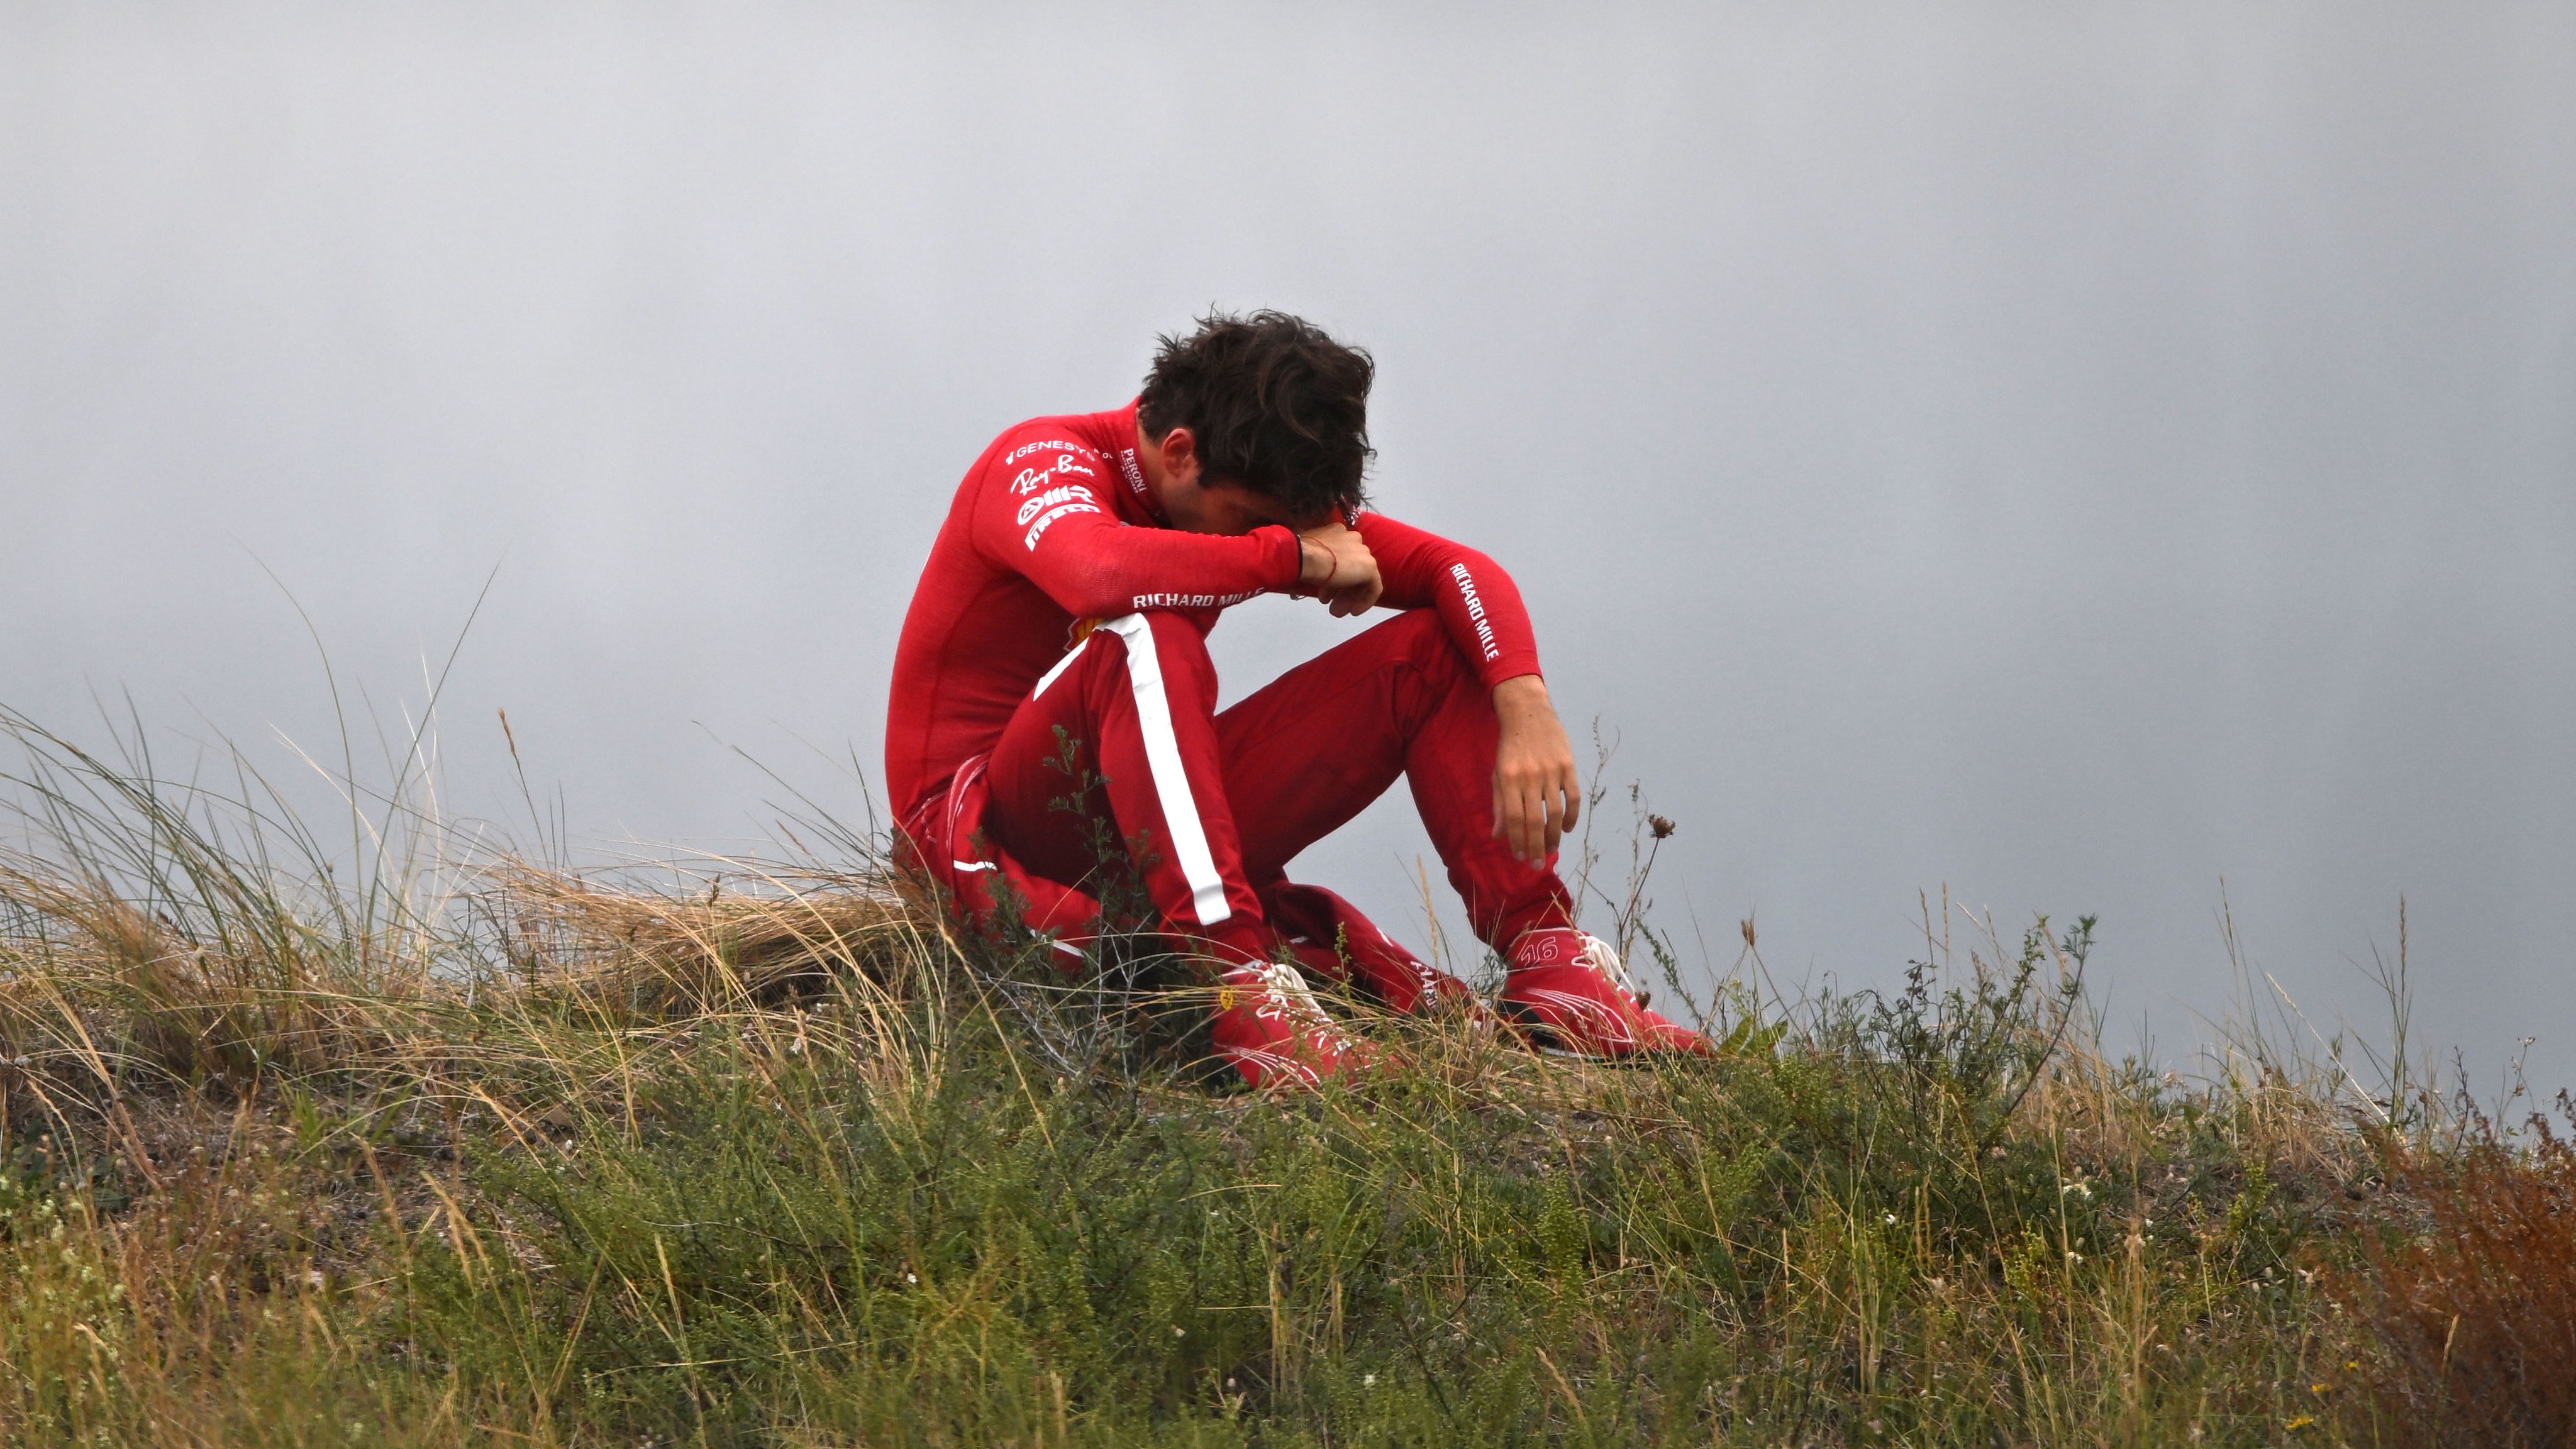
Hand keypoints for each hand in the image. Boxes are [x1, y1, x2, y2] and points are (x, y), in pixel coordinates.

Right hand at [1298, 521, 1382, 616]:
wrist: (1304, 558)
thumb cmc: (1299, 557)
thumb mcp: (1308, 559)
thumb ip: (1318, 565)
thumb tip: (1318, 580)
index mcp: (1337, 532)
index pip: (1341, 558)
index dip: (1333, 579)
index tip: (1325, 594)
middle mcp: (1353, 539)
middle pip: (1352, 569)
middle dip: (1341, 591)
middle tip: (1332, 606)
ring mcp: (1363, 552)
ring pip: (1361, 579)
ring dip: (1349, 597)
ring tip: (1337, 612)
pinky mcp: (1370, 567)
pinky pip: (1374, 587)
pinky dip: (1365, 601)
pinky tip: (1353, 611)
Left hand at [1490, 675, 1579, 862]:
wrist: (1528, 713)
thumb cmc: (1509, 747)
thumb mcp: (1497, 773)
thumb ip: (1499, 805)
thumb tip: (1497, 836)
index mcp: (1508, 779)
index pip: (1514, 819)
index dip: (1517, 841)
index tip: (1520, 858)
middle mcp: (1529, 777)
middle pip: (1534, 820)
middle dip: (1536, 847)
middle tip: (1538, 865)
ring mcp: (1550, 771)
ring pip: (1554, 812)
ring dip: (1553, 836)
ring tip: (1552, 850)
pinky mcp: (1567, 766)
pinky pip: (1572, 797)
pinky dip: (1571, 816)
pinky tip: (1567, 829)